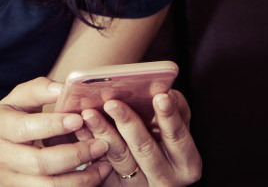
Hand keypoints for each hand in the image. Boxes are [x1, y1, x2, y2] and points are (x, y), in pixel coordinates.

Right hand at [0, 77, 111, 185]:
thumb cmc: (9, 121)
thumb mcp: (16, 100)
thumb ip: (39, 90)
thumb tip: (64, 88)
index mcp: (0, 127)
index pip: (25, 128)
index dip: (53, 125)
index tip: (79, 118)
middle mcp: (3, 156)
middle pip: (40, 163)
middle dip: (74, 155)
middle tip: (100, 144)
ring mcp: (12, 179)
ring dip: (81, 179)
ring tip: (104, 165)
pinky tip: (93, 178)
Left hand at [75, 90, 201, 185]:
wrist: (145, 169)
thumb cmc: (162, 138)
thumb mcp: (174, 128)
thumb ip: (172, 111)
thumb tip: (161, 89)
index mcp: (187, 163)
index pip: (178, 138)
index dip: (169, 117)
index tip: (160, 96)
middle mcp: (166, 178)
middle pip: (145, 149)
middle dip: (128, 123)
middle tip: (112, 103)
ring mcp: (140, 184)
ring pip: (120, 157)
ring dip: (103, 132)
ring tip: (89, 113)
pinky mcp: (116, 186)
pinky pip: (100, 164)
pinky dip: (89, 143)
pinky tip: (81, 127)